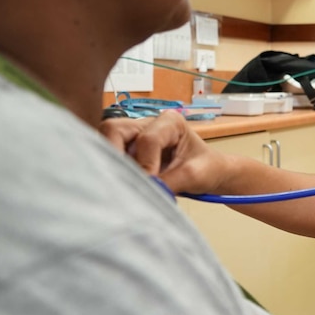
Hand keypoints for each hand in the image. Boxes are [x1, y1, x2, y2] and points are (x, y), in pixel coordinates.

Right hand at [99, 111, 227, 194]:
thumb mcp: (193, 176)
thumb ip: (167, 183)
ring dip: (111, 163)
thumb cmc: (206, 168)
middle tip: (124, 181)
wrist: (210, 174)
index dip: (145, 165)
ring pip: (104, 142)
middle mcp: (146, 123)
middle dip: (115, 156)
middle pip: (113, 130)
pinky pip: (108, 156)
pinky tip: (122, 183)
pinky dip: (112, 169)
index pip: (146, 140)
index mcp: (170, 121)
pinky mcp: (124, 150)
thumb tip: (143, 193)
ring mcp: (133, 136)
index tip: (151, 185)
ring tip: (125, 182)